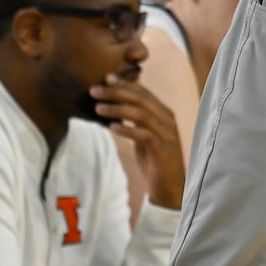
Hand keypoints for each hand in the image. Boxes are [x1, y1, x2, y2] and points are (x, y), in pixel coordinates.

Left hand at [91, 74, 184, 209]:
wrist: (170, 186)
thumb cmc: (155, 161)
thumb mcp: (145, 137)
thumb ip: (136, 122)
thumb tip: (116, 109)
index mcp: (164, 114)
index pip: (144, 93)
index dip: (125, 84)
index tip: (106, 78)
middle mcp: (168, 119)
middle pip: (141, 99)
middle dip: (117, 92)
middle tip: (95, 90)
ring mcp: (167, 133)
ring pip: (141, 114)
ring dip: (118, 109)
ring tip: (98, 108)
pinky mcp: (162, 148)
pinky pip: (143, 135)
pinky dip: (127, 129)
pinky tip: (112, 128)